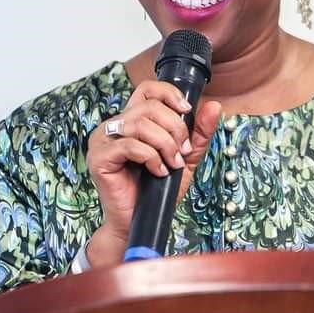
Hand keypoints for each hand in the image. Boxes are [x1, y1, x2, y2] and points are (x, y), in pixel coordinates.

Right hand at [86, 80, 220, 266]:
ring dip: (164, 144)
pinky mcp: (99, 157)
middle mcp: (114, 125)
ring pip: (141, 124)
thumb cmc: (157, 191)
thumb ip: (198, 134)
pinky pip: (130, 145)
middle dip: (174, 128)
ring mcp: (103, 140)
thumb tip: (213, 106)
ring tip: (171, 163)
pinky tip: (158, 171)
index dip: (169, 94)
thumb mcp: (185, 158)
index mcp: (132, 120)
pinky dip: (151, 158)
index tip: (187, 111)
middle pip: (149, 106)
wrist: (140, 223)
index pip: (148, 89)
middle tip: (182, 151)